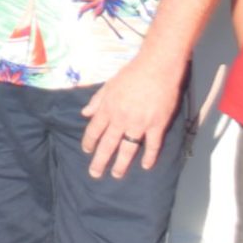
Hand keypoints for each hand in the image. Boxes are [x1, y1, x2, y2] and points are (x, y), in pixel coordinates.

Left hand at [80, 54, 184, 179]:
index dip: (89, 142)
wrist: (157, 66)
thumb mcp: (109, 84)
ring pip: (128, 149)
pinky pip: (152, 145)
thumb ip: (97, 100)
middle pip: (108, 144)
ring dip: (121, 164)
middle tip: (95, 174)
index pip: (94, 130)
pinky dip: (149, 157)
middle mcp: (121, 118)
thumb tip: (84, 113)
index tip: (87, 151)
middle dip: (100, 160)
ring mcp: (140, 123)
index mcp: (108, 108)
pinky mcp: (157, 125)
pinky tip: (146, 166)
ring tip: (116, 175)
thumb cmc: (132, 73)